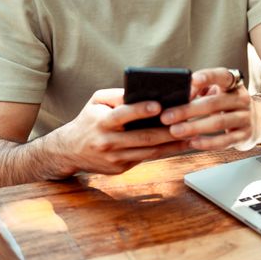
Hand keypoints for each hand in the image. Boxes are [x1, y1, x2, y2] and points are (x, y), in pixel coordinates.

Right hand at [53, 88, 189, 174]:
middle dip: (168, 131)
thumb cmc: (88, 120)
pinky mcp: (120, 169)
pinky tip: (179, 146)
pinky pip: (146, 160)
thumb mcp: (96, 102)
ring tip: (191, 136)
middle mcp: (108, 141)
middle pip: (143, 137)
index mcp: (102, 122)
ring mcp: (115, 158)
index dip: (141, 110)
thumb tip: (143, 91)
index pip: (123, 115)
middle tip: (188, 123)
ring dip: (172, 145)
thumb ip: (118, 95)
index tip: (159, 106)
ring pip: (149, 152)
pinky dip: (164, 153)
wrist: (69, 151)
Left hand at [159, 68, 260, 150]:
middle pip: (214, 103)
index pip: (222, 76)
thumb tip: (177, 93)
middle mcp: (242, 99)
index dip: (207, 77)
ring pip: (218, 122)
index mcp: (233, 84)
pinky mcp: (244, 136)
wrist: (258, 121)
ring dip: (194, 127)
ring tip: (174, 131)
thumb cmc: (227, 104)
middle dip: (188, 110)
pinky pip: (224, 141)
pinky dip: (207, 142)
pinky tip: (192, 143)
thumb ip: (200, 90)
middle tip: (167, 116)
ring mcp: (245, 118)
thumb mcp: (218, 91)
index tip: (190, 80)